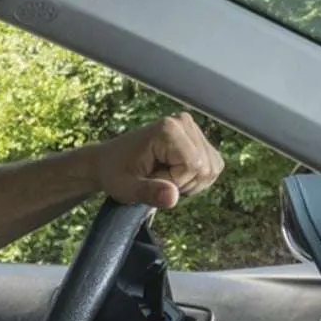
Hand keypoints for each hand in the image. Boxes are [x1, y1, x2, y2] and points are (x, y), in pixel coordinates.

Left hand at [93, 112, 223, 211]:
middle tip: (156, 179)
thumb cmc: (114, 174)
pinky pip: (213, 166)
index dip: (176, 183)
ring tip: (164, 176)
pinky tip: (175, 175)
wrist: (108, 162)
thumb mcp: (127, 188)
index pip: (194, 167)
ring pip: (212, 168)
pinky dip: (195, 178)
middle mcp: (184, 123)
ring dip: (190, 182)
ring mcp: (192, 128)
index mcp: (168, 130)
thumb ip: (149, 192)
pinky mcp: (197, 137)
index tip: (151, 180)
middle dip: (183, 184)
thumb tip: (172, 197)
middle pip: (206, 168)